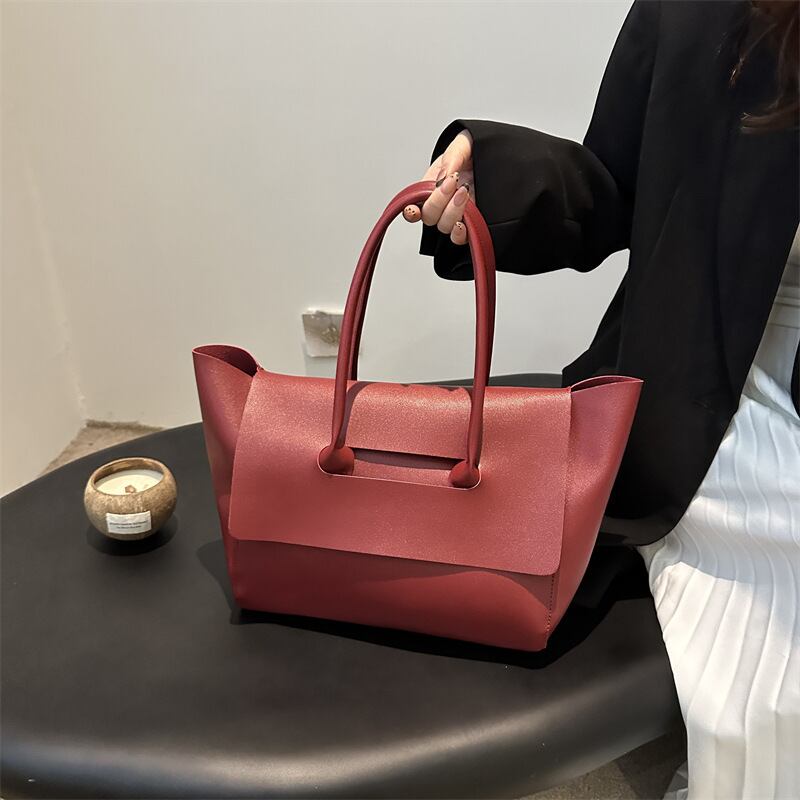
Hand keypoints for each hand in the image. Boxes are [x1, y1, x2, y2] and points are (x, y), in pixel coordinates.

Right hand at [403, 130, 473, 245]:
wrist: (500, 157)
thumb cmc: (477, 151)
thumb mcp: (463, 145)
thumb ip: (451, 158)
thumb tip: (442, 177)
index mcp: (432, 185)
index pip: (414, 204)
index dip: (411, 211)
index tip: (414, 209)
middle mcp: (441, 204)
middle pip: (429, 216)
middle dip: (438, 201)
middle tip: (451, 183)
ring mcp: (455, 215)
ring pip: (444, 226)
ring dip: (451, 212)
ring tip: (464, 193)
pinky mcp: (471, 224)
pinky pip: (460, 237)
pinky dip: (459, 233)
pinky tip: (462, 223)